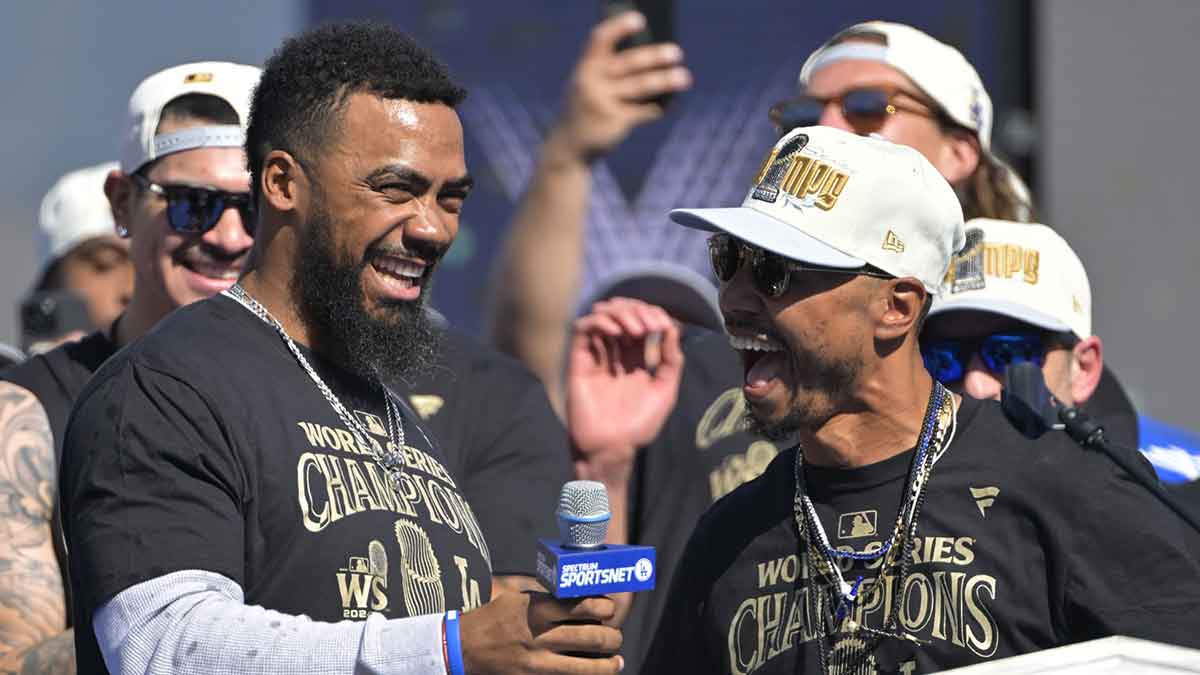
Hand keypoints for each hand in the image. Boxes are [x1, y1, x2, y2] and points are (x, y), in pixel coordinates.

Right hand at [459, 591, 622, 673]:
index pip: (580, 607)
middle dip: (612, 637)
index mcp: (535, 610)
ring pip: (585, 667)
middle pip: (590, 637)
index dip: (603, 608)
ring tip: (617, 660)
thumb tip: (573, 593)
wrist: (461, 648)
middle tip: (617, 636)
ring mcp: (537, 662)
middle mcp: (539, 636)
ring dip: (607, 664)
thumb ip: (542, 596)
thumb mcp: (513, 597)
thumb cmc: (490, 618)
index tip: (609, 610)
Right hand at [551, 11, 691, 162]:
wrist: (569, 146)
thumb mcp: (589, 85)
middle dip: (654, 56)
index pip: (600, 39)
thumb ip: (609, 70)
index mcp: (585, 67)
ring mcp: (602, 102)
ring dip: (665, 81)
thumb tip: (654, 58)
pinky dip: (656, 109)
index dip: (619, 27)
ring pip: (640, 86)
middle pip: (628, 63)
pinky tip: (665, 107)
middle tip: (677, 52)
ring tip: (685, 77)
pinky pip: (643, 111)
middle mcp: (591, 82)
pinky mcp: (614, 121)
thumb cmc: (586, 107)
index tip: (640, 19)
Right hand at [567, 298, 683, 485]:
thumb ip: (671, 360)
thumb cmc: (638, 425)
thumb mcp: (665, 391)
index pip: (640, 321)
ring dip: (620, 314)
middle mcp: (614, 353)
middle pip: (621, 313)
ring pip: (601, 316)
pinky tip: (616, 331)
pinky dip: (599, 322)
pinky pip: (582, 330)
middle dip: (637, 311)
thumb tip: (674, 327)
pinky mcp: (579, 361)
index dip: (651, 314)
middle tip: (649, 325)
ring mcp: (596, 356)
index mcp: (634, 358)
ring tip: (636, 329)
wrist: (612, 448)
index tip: (662, 325)